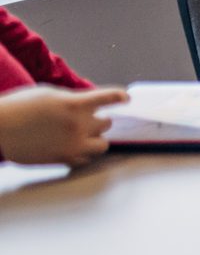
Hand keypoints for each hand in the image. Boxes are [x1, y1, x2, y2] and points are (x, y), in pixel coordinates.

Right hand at [0, 86, 124, 167]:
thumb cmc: (19, 107)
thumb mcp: (49, 94)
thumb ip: (73, 100)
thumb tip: (89, 106)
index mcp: (75, 104)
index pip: (109, 98)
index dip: (119, 97)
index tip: (125, 98)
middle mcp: (78, 125)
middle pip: (107, 123)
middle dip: (99, 120)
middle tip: (89, 118)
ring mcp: (71, 144)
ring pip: (102, 145)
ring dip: (96, 138)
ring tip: (84, 135)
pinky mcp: (63, 159)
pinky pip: (86, 160)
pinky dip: (84, 153)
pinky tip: (74, 147)